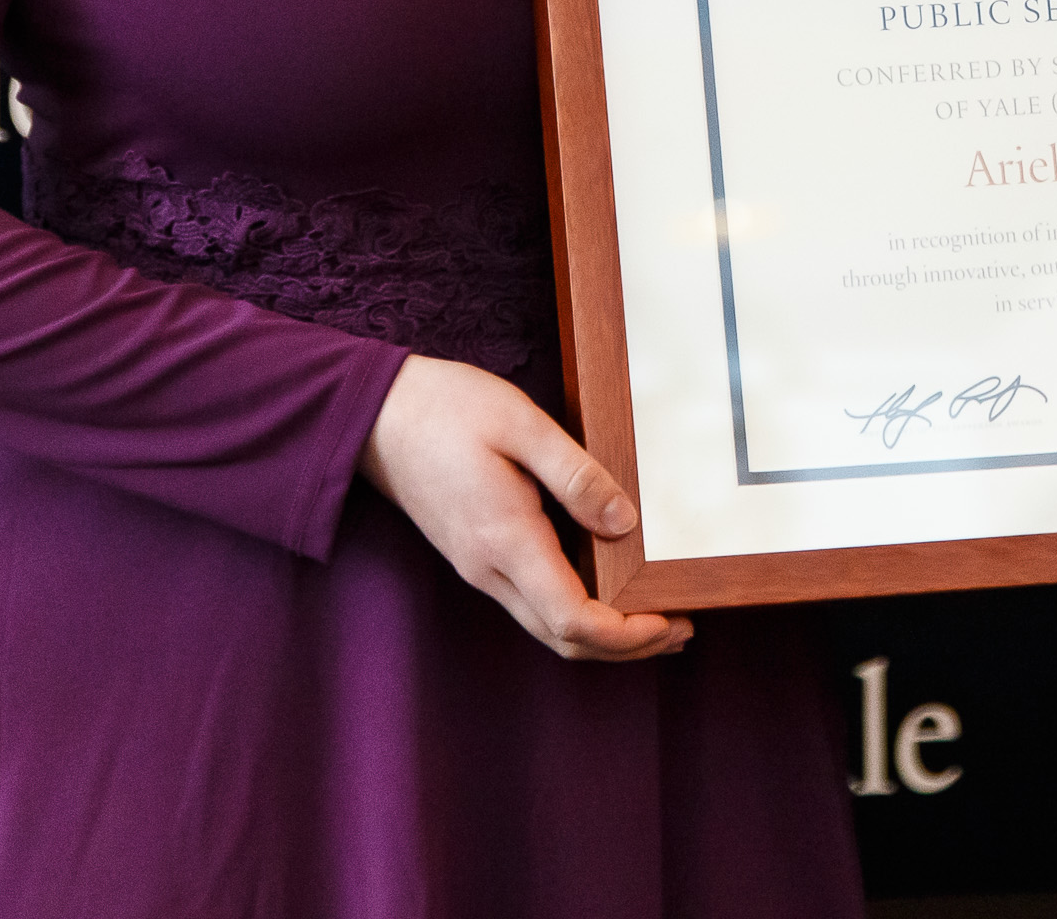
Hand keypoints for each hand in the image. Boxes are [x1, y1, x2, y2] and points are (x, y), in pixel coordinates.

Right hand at [357, 354, 691, 662]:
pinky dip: (575, 613)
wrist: (376, 415)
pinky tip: (605, 590)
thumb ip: (576, 475)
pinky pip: (531, 603)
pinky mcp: (475, 556)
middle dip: (627, 646)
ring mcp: (478, 567)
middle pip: (564, 639)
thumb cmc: (447, 409)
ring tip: (654, 619)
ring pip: (546, 628)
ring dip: (602, 635)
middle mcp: (489, 569)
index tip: (671, 620)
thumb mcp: (521, 425)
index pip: (573, 620)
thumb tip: (624, 522)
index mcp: (505, 541)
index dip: (628, 634)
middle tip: (681, 629)